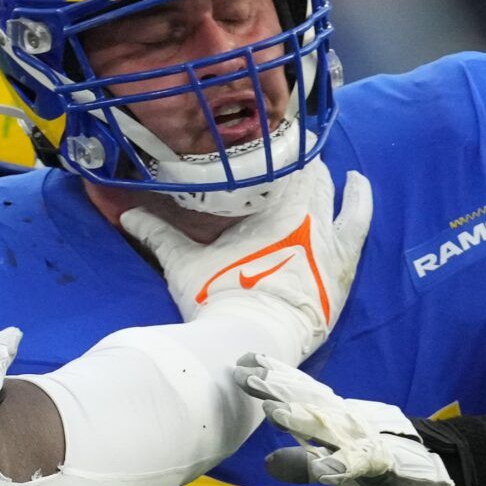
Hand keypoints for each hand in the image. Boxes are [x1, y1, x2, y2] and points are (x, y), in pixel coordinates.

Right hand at [121, 161, 371, 360]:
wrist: (252, 338)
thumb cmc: (217, 297)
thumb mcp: (183, 264)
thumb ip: (158, 234)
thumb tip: (126, 214)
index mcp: (266, 206)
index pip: (278, 164)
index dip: (275, 153)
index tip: (267, 147)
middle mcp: (303, 212)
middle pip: (307, 177)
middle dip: (300, 168)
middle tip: (288, 162)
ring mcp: (328, 238)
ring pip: (334, 193)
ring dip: (329, 181)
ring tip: (327, 170)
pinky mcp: (344, 264)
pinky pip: (359, 222)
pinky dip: (359, 200)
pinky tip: (358, 187)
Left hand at [233, 354, 455, 485]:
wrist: (431, 482)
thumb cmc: (378, 469)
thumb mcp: (335, 468)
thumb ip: (302, 463)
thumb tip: (268, 463)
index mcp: (337, 421)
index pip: (303, 394)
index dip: (276, 377)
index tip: (244, 360)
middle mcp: (350, 425)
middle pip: (312, 402)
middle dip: (280, 389)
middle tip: (246, 375)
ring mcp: (367, 444)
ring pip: (333, 429)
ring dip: (304, 420)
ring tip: (276, 413)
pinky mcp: (385, 470)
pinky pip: (363, 466)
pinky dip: (342, 466)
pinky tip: (323, 468)